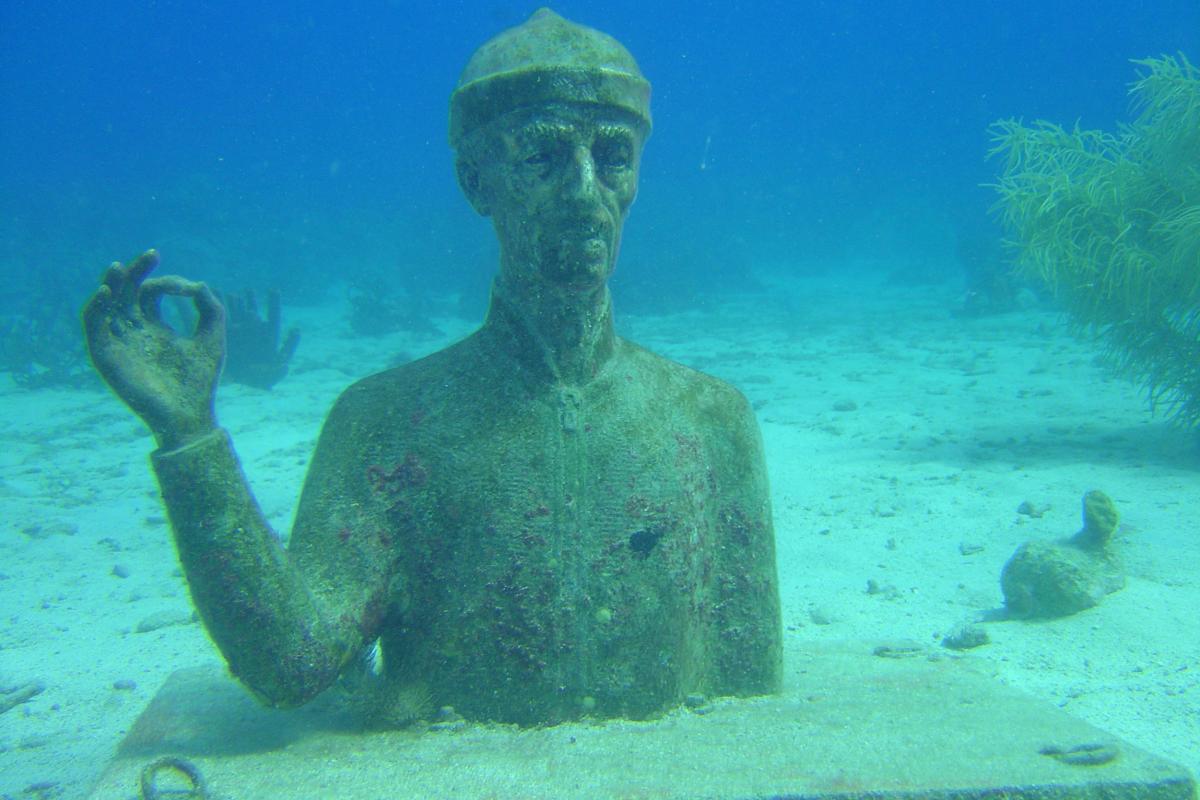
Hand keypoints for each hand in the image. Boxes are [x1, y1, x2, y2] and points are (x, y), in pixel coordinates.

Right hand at [82, 250, 224, 448]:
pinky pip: (94, 326)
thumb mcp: (211, 338)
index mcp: (155, 328)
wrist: (189, 414)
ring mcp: (119, 342)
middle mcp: (134, 332)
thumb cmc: (201, 380)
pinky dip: (96, 307)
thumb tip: (198, 284)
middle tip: (151, 256)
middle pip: (125, 293)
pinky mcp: (107, 355)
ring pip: (106, 306)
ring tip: (118, 267)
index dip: (166, 282)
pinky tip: (108, 293)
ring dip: (111, 284)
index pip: (150, 292)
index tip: (189, 288)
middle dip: (134, 272)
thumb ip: (210, 309)